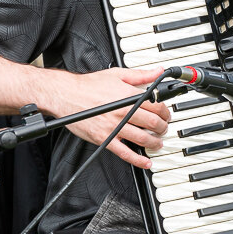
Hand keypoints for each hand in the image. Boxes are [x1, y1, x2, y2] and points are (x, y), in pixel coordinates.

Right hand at [55, 66, 170, 168]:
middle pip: (152, 123)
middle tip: (163, 128)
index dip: (165, 112)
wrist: (67, 95)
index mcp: (128, 96)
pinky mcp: (105, 139)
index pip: (156, 106)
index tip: (166, 115)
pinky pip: (125, 153)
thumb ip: (141, 75)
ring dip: (155, 143)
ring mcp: (114, 127)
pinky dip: (138, 160)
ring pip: (142, 138)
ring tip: (157, 143)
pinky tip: (145, 162)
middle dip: (162, 128)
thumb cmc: (89, 85)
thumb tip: (158, 71)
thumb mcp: (118, 74)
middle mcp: (123, 112)